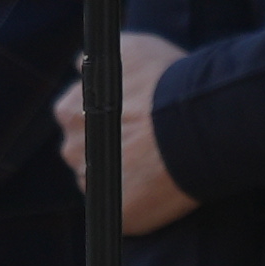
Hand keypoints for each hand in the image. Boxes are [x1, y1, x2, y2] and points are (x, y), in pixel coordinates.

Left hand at [49, 32, 197, 234]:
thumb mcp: (126, 49)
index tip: (130, 116)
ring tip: (159, 163)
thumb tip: (79, 65)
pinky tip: (164, 187)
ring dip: (124, 176)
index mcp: (69, 111)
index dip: (105, 115)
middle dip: (109, 148)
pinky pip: (125, 211)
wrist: (195, 122)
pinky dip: (142, 202)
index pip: (78, 116)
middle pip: (87, 152)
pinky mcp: (119, 216)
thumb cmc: (165, 80)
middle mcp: (73, 150)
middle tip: (146, 141)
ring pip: (105, 183)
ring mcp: (95, 187)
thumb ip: (96, 60)